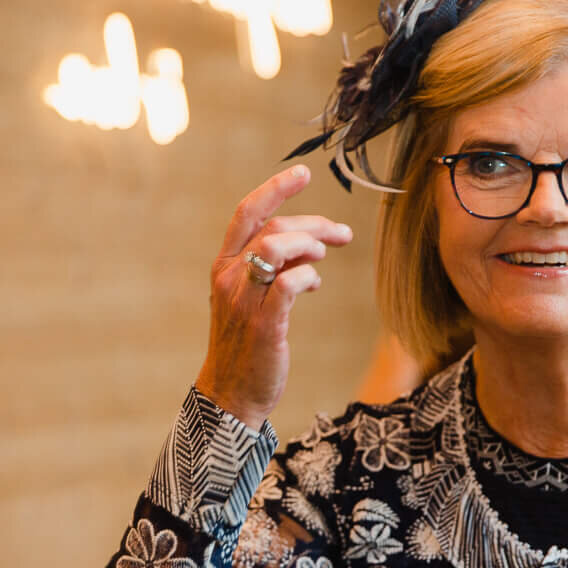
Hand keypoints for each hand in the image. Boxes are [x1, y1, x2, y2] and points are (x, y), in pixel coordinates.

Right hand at [194, 165, 352, 429]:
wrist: (231, 394)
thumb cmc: (246, 345)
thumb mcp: (250, 299)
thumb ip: (270, 269)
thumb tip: (308, 245)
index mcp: (223, 267)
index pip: (246, 213)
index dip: (275, 188)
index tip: (304, 173)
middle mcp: (229, 278)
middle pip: (274, 228)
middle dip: (315, 224)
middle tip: (343, 234)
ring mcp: (244, 301)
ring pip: (278, 247)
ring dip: (310, 244)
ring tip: (325, 256)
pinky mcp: (264, 324)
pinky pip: (290, 283)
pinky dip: (309, 276)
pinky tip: (315, 285)